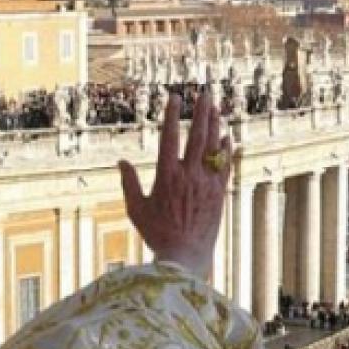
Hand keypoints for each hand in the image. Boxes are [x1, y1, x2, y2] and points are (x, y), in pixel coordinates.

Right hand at [118, 89, 232, 278]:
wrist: (185, 256)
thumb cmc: (157, 234)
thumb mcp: (136, 209)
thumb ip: (129, 183)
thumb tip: (121, 162)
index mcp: (166, 176)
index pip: (169, 137)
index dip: (171, 114)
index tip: (174, 97)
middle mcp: (188, 176)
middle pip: (197, 136)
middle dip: (201, 112)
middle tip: (204, 92)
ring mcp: (206, 184)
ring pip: (214, 148)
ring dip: (215, 124)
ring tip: (215, 107)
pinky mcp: (219, 194)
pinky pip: (225, 166)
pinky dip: (226, 149)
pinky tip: (227, 136)